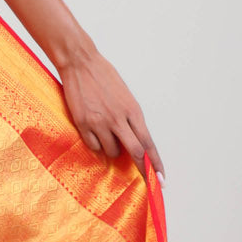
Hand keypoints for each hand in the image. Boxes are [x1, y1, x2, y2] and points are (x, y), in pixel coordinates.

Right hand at [58, 45, 163, 185]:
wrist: (80, 62)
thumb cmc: (103, 76)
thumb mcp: (125, 96)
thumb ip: (130, 118)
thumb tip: (135, 139)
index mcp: (132, 111)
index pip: (148, 143)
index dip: (156, 162)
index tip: (161, 177)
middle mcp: (119, 119)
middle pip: (136, 152)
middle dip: (143, 169)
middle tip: (147, 179)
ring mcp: (100, 122)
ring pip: (112, 151)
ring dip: (113, 150)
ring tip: (107, 136)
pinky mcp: (83, 123)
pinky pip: (94, 146)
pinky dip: (96, 145)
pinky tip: (94, 133)